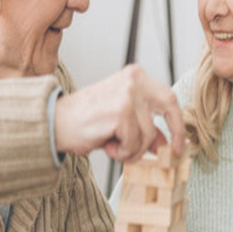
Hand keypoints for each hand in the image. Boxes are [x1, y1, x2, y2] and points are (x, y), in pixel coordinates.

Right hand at [55, 65, 184, 162]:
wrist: (53, 123)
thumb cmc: (84, 122)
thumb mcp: (121, 120)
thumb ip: (144, 125)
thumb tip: (165, 142)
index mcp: (135, 76)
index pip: (168, 97)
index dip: (176, 124)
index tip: (179, 145)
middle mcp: (133, 80)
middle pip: (169, 106)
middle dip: (174, 133)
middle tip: (169, 155)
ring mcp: (127, 95)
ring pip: (148, 134)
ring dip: (133, 150)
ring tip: (112, 146)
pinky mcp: (120, 112)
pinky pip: (134, 143)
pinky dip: (122, 152)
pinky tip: (106, 145)